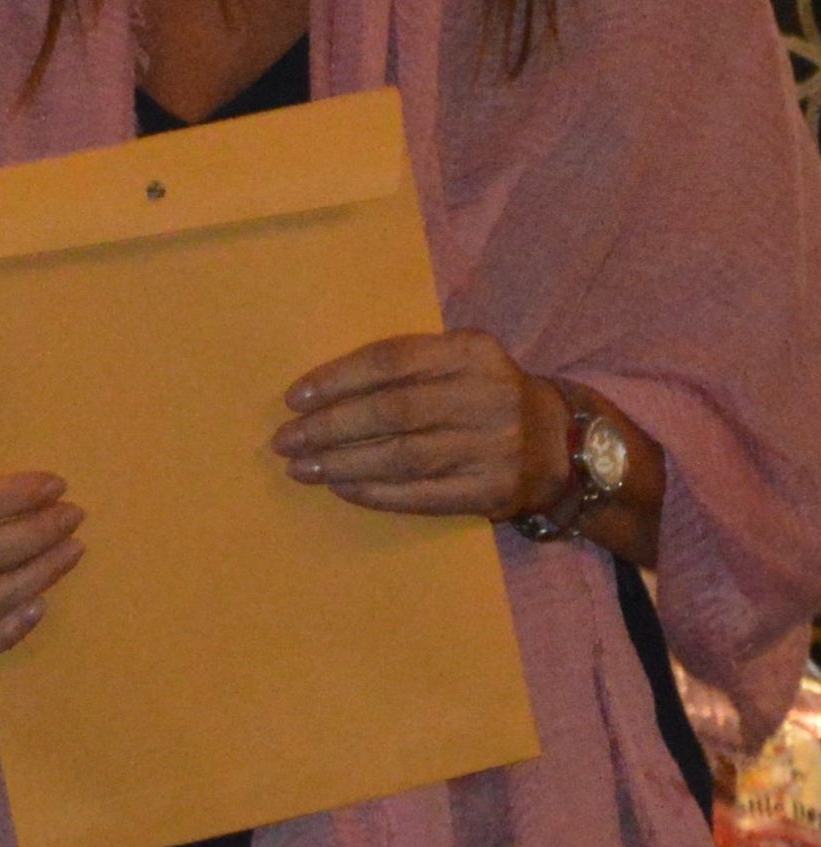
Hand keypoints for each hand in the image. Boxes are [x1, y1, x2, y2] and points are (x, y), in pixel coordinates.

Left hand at [271, 330, 568, 521]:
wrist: (560, 446)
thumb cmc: (485, 395)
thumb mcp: (460, 360)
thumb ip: (407, 363)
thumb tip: (321, 388)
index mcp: (472, 351)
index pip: (391, 361)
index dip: (336, 380)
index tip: (294, 398)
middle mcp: (487, 395)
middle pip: (392, 411)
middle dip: (329, 426)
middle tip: (286, 439)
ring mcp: (493, 447)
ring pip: (402, 456)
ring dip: (343, 462)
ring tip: (302, 467)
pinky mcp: (492, 491)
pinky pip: (421, 494)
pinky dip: (374, 492)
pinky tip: (341, 486)